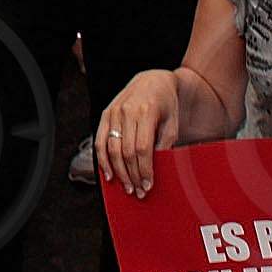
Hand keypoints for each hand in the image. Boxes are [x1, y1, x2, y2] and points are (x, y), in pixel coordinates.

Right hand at [95, 69, 181, 196]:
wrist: (153, 80)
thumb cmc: (166, 103)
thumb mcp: (172, 123)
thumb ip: (164, 144)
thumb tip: (155, 169)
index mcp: (146, 111)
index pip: (142, 148)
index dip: (145, 170)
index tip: (148, 185)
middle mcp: (127, 111)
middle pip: (126, 151)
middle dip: (132, 175)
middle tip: (138, 191)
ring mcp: (113, 112)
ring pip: (111, 149)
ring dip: (118, 172)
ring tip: (126, 186)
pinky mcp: (106, 114)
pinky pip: (99, 140)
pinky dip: (102, 159)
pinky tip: (108, 173)